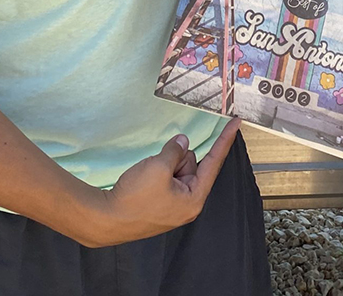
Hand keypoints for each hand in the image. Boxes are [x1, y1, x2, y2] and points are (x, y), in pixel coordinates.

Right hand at [81, 119, 239, 245]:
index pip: (214, 162)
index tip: (236, 122)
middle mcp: (188, 203)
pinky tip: (144, 179)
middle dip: (177, 158)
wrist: (106, 219)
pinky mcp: (160, 203)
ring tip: (147, 176)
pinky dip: (158, 171)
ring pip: (177, 168)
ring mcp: (173, 205)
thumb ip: (175, 150)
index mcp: (194, 198)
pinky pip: (166, 177)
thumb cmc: (135, 198)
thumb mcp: (158, 166)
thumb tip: (182, 143)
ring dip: (165, 165)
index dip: (224, 140)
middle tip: (158, 167)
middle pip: (192, 164)